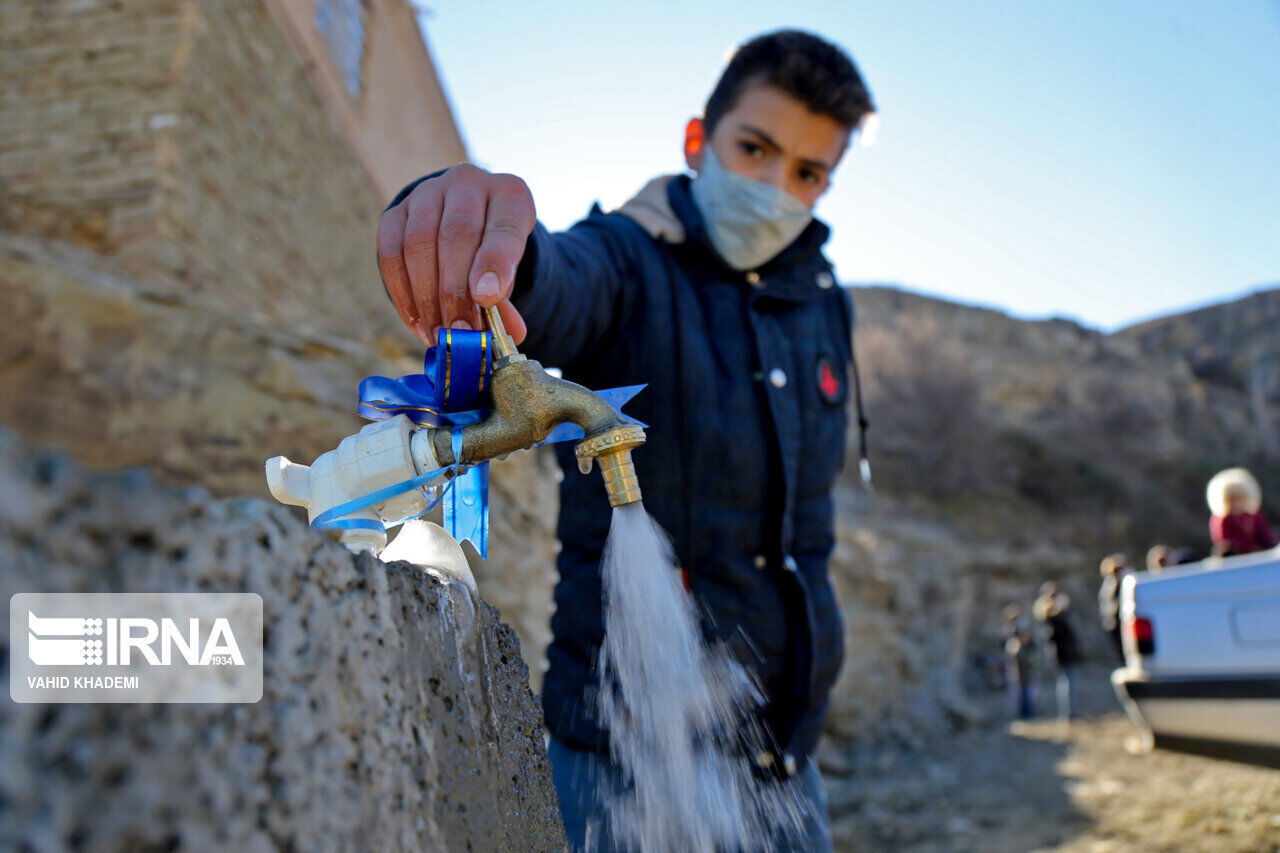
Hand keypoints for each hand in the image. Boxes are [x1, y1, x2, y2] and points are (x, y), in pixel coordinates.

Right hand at [377, 163, 533, 346]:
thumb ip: (506, 300)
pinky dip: (402, 293)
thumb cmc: (492, 251)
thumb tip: (508, 335)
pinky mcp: (396, 211)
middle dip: (455, 290)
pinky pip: (391, 253)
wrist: (464, 219)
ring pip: (419, 242)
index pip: (505, 224)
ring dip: (427, 296)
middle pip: (457, 233)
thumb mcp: (510, 269)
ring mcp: (428, 192)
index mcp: (509, 195)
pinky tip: (417, 322)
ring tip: (438, 333)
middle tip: (459, 330)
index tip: (486, 298)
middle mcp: (468, 183)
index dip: (496, 262)